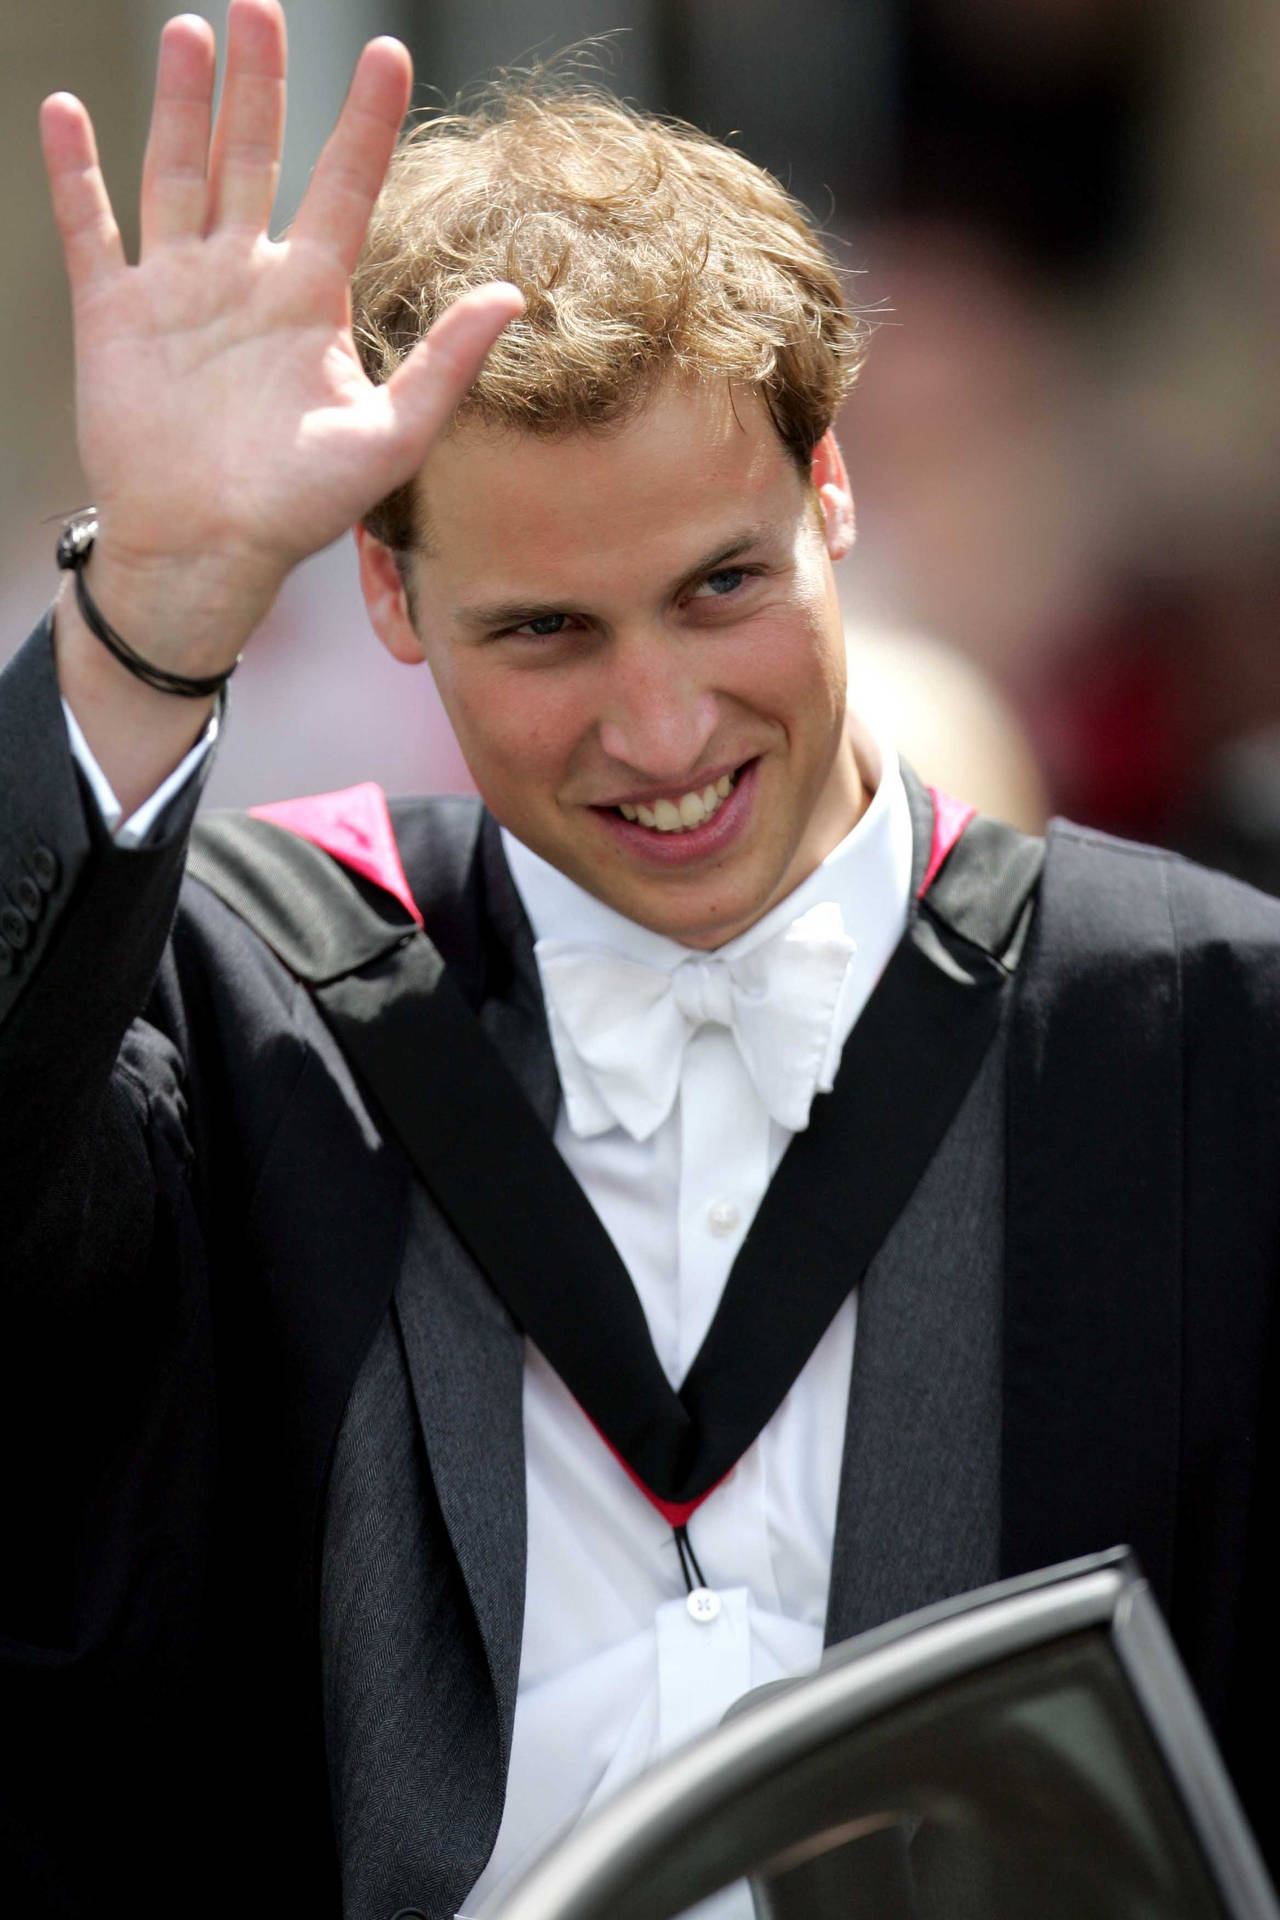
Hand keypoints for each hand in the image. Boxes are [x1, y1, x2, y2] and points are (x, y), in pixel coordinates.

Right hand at [40, 0, 521, 673]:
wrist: (208, 551)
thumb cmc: (300, 507)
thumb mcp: (389, 438)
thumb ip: (445, 365)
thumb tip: (511, 296)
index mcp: (311, 297)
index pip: (344, 186)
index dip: (364, 121)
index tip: (389, 53)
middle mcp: (245, 278)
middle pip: (254, 155)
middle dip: (260, 83)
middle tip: (261, 3)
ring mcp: (177, 289)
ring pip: (178, 171)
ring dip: (182, 104)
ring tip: (191, 33)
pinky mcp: (114, 313)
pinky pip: (91, 228)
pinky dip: (75, 173)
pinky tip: (64, 111)